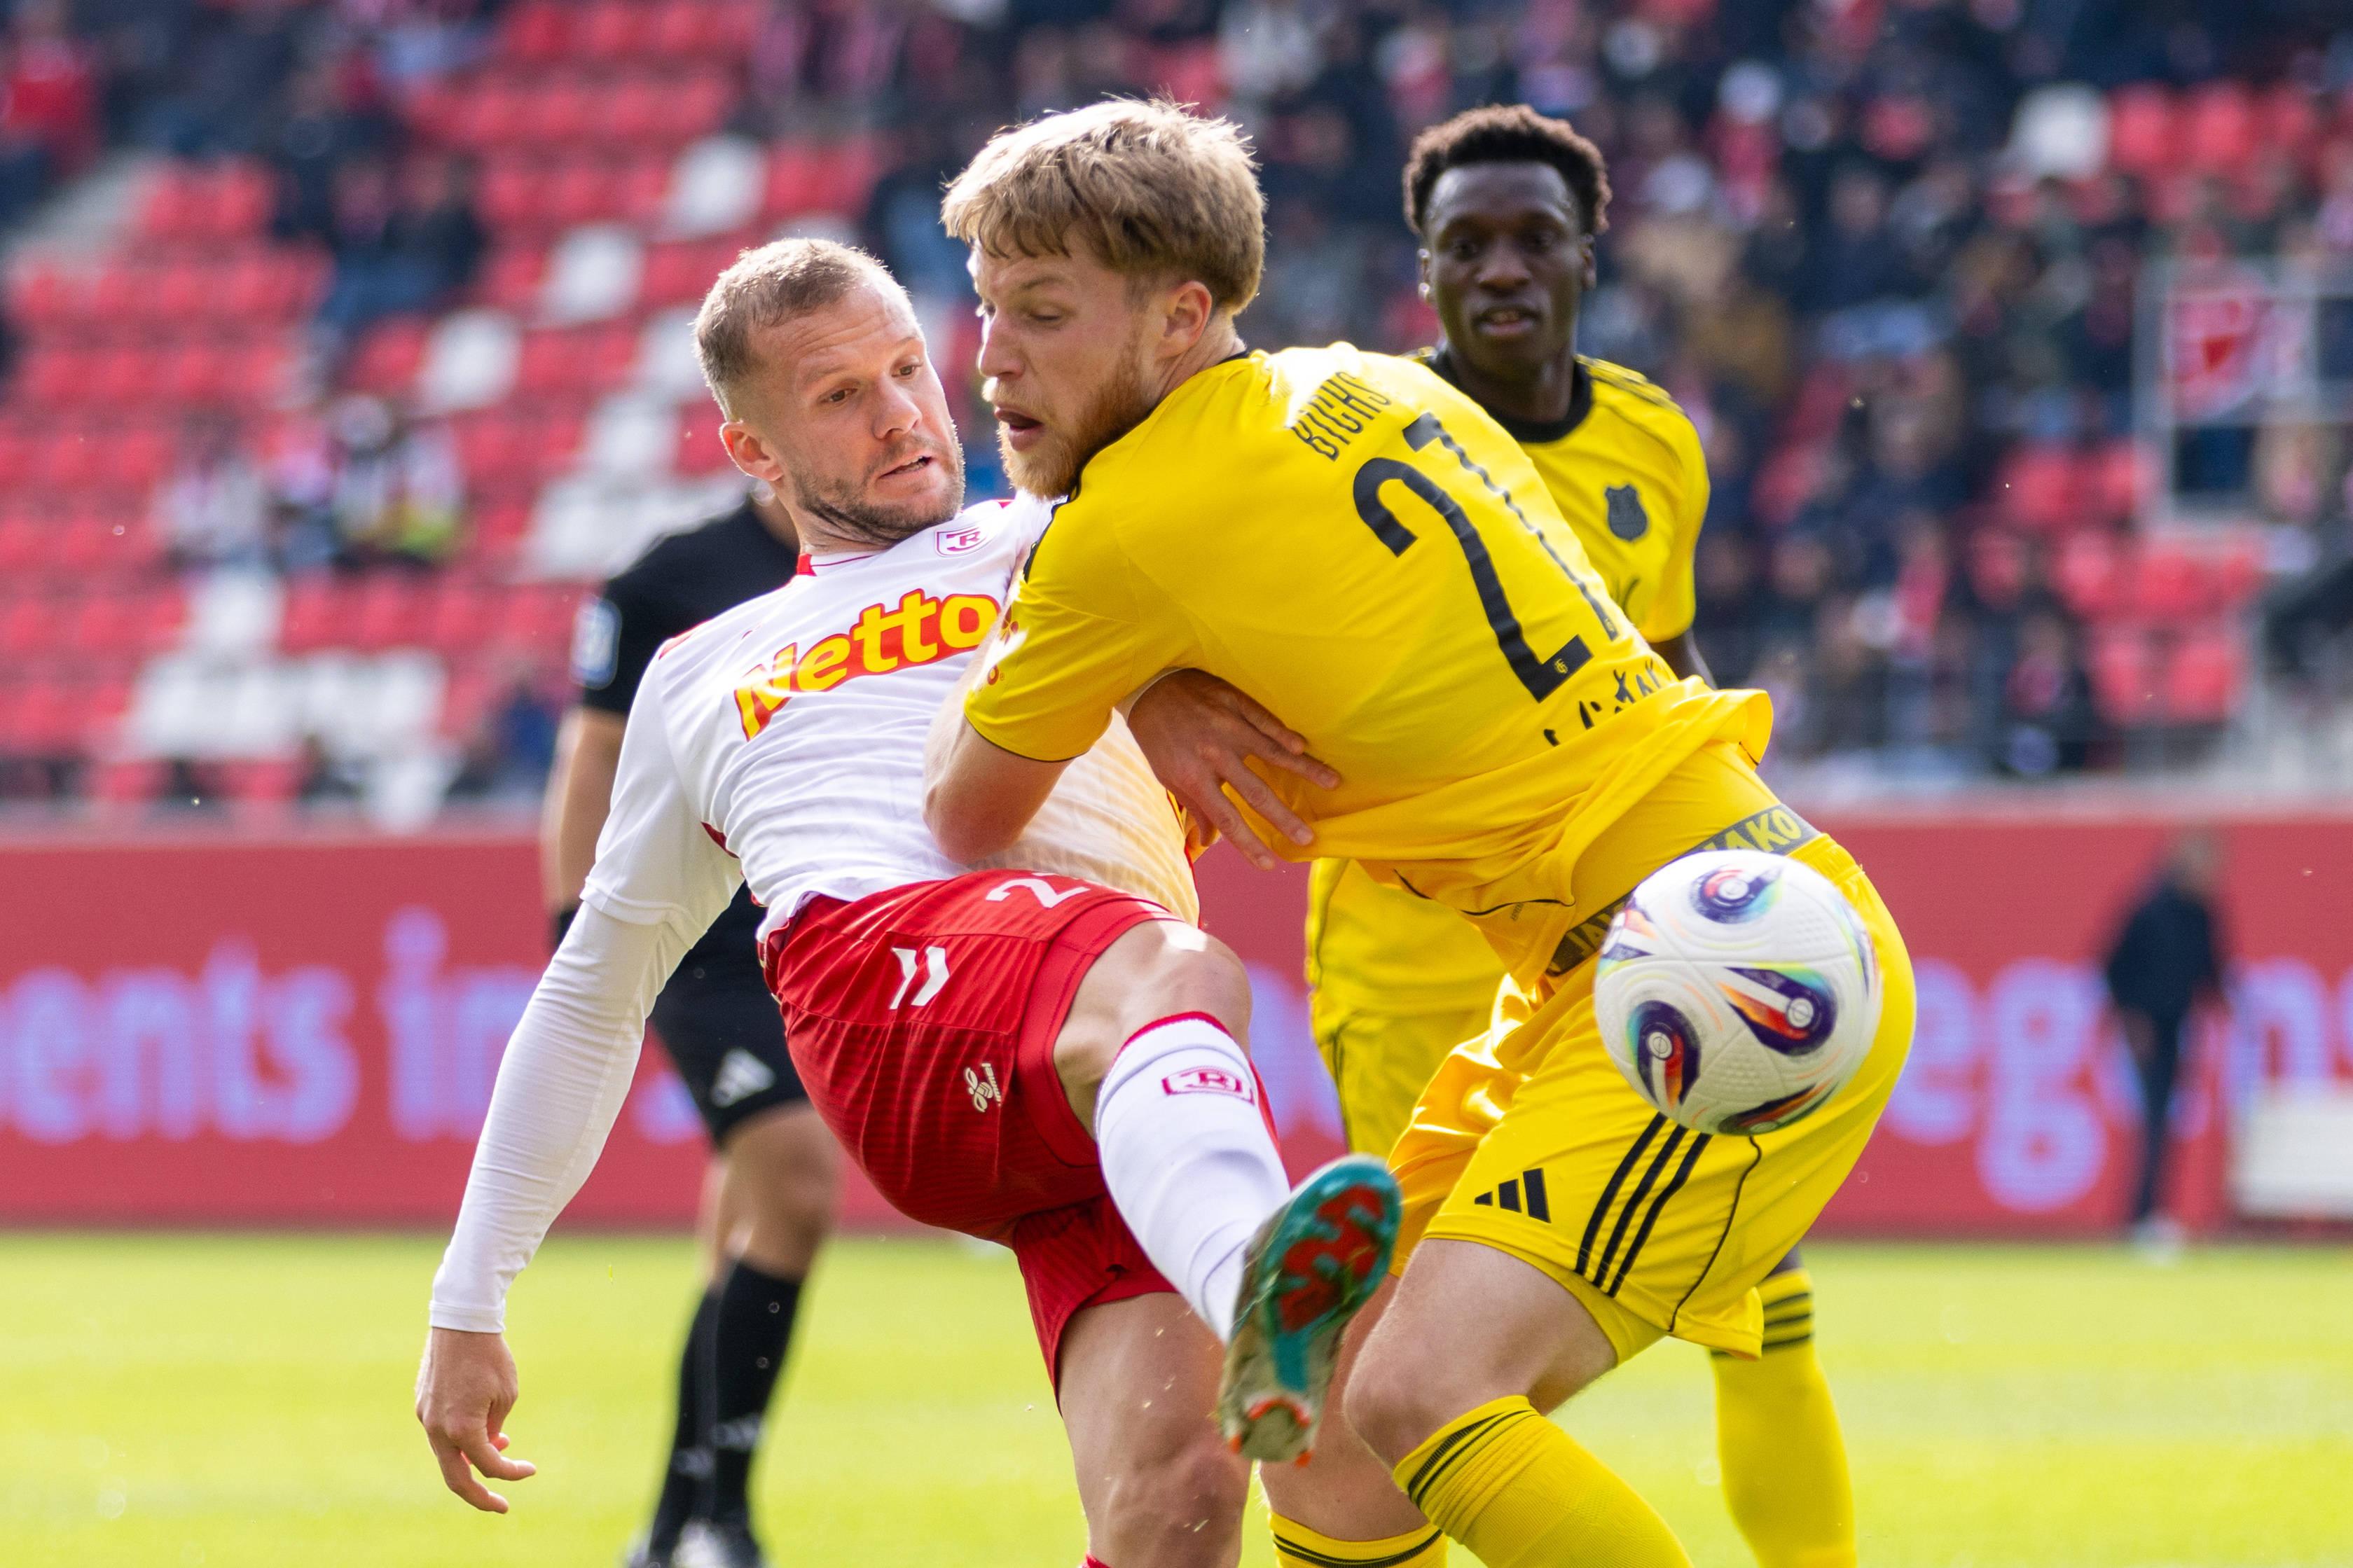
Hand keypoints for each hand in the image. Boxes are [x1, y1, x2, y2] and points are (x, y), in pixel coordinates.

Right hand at [416, 1326, 535, 1512]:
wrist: (461, 1320)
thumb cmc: (490, 1355)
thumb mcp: (506, 1394)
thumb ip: (495, 1427)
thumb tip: (488, 1445)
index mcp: (461, 1429)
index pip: (488, 1466)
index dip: (512, 1473)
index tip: (531, 1470)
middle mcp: (436, 1428)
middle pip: (455, 1479)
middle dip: (479, 1497)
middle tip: (500, 1505)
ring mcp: (424, 1416)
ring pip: (446, 1454)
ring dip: (472, 1458)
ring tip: (500, 1445)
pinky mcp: (421, 1403)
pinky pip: (440, 1432)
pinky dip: (460, 1437)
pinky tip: (479, 1424)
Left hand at [1126, 671, 1339, 870]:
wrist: (1149, 685)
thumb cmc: (1158, 736)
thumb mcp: (1167, 775)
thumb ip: (1192, 806)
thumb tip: (1208, 842)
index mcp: (1193, 776)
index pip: (1226, 818)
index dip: (1248, 844)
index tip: (1268, 864)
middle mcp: (1213, 753)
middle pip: (1255, 792)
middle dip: (1283, 818)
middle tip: (1309, 837)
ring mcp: (1226, 725)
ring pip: (1271, 751)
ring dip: (1304, 769)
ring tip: (1333, 782)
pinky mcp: (1235, 701)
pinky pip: (1264, 720)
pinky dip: (1283, 733)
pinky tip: (1303, 747)